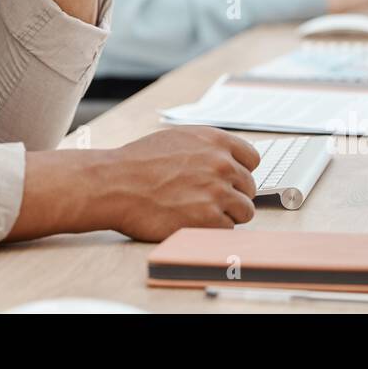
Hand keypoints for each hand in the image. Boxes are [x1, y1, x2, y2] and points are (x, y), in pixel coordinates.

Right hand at [98, 127, 259, 240]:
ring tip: (200, 212)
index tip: (228, 180)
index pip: (252, 158)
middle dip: (232, 194)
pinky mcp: (209, 219)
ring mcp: (217, 191)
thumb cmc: (138, 162)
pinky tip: (191, 221)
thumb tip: (227, 158)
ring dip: (226, 214)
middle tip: (206, 200)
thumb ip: (206, 147)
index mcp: (215, 140)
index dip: (240, 171)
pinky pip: (228, 229)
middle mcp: (221, 163)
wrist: (115, 184)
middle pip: (249, 187)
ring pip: (245, 210)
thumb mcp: (177, 139)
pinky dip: (212, 229)